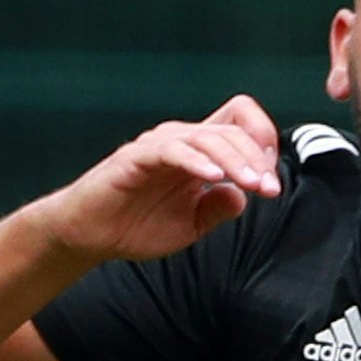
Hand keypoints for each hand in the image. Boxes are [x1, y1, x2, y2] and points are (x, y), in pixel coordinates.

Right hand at [31, 94, 282, 262]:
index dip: (263, 145)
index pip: (240, 123)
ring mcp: (158, 146)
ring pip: (207, 136)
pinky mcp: (135, 157)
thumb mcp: (191, 224)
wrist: (90, 237)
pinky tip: (213, 177)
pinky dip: (196, 161)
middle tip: (269, 190)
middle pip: (232, 130)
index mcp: (199, 152)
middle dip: (257, 160)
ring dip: (235, 160)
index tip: (271, 181)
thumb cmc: (136, 226)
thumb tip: (243, 197)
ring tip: (250, 184)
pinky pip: (172, 150)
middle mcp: (181, 141)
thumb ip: (218, 208)